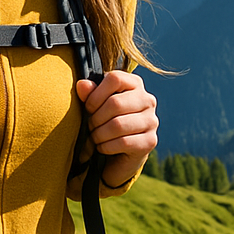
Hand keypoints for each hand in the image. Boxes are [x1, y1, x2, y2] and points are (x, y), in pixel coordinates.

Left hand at [75, 70, 157, 190]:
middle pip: (115, 103)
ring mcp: (151, 121)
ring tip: (95, 137)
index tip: (88, 108)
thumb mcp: (95, 106)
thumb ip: (89, 94)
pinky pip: (123, 142)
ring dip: (99, 134)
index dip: (96, 94)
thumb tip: (82, 84)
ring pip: (118, 125)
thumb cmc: (105, 122)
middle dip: (96, 118)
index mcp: (134, 84)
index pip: (115, 79)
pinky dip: (106, 146)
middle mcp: (147, 100)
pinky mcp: (150, 141)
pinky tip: (103, 147)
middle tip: (90, 127)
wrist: (119, 154)